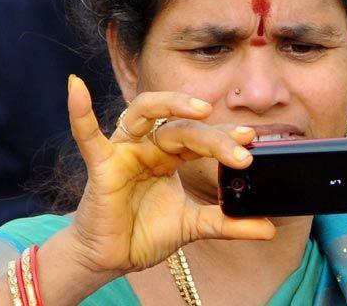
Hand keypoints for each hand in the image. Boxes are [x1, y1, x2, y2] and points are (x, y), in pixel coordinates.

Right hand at [64, 75, 275, 274]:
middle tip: (241, 148)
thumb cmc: (144, 233)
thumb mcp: (194, 226)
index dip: (226, 138)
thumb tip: (269, 228)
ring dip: (172, 104)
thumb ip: (229, 224)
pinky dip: (80, 111)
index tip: (252, 141)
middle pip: (183, 127)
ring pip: (146, 112)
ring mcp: (125, 150)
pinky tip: (76, 88)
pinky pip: (88, 135)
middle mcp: (149, 145)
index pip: (202, 137)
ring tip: (201, 109)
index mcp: (171, 155)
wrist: (110, 258)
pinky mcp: (101, 164)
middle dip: (213, 137)